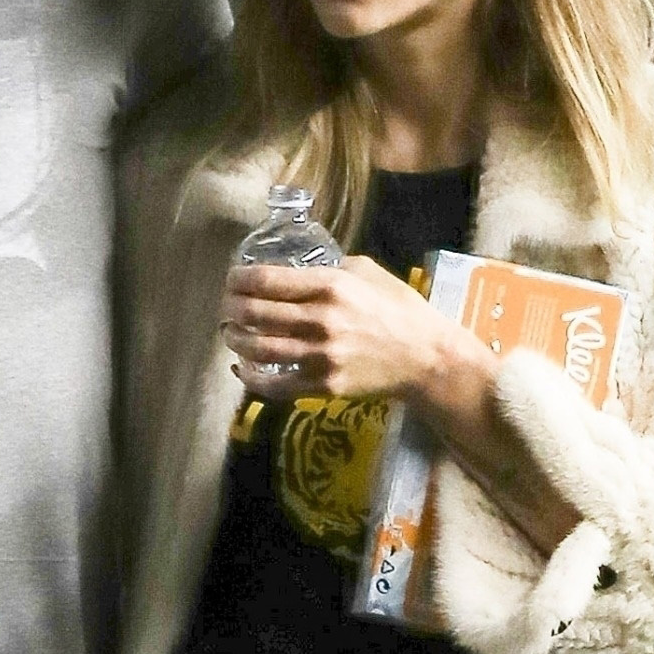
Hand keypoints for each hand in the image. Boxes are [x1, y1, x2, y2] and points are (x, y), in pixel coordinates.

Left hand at [222, 256, 492, 408]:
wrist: (426, 358)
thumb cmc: (399, 309)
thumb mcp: (368, 272)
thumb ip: (330, 267)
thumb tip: (296, 268)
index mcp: (332, 286)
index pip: (267, 280)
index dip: (239, 279)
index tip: (232, 279)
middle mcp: (322, 320)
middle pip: (256, 313)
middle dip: (232, 308)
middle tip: (227, 306)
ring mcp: (321, 356)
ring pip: (259, 349)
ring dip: (236, 340)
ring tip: (231, 333)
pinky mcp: (324, 386)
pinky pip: (275, 385)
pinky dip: (251, 377)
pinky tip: (243, 368)